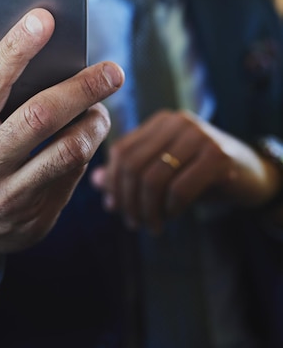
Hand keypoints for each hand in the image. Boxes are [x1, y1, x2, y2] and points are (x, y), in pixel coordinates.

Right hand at [0, 8, 123, 288]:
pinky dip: (87, 147)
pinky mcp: (37, 216)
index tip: (45, 19)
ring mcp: (10, 195)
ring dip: (95, 122)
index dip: (18, 47)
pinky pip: (74, 174)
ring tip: (101, 107)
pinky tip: (87, 134)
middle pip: (41, 115)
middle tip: (113, 70)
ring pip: (68, 149)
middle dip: (82, 87)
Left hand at [91, 110, 281, 233]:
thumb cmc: (202, 173)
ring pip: (153, 178)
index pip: (121, 151)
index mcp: (160, 122)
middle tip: (133, 223)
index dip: (113, 183)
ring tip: (151, 225)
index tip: (115, 208)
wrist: (252, 174)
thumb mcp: (165, 170)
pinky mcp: (216, 156)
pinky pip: (179, 189)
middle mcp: (177, 122)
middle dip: (128, 200)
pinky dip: (170, 209)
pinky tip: (171, 217)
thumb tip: (95, 182)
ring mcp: (198, 136)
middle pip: (133, 165)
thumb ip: (131, 173)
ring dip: (147, 210)